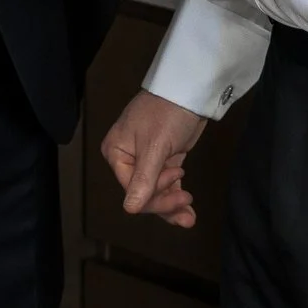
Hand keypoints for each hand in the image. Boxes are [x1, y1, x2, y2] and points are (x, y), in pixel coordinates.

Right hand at [100, 90, 209, 227]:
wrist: (190, 89)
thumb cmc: (167, 113)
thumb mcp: (155, 146)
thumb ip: (144, 179)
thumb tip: (129, 210)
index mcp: (116, 153)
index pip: (131, 189)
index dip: (153, 195)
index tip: (177, 183)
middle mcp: (127, 158)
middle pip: (143, 192)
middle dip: (165, 202)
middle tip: (188, 200)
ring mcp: (147, 159)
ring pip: (156, 192)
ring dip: (172, 205)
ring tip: (189, 218)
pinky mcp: (165, 159)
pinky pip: (167, 184)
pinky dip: (176, 196)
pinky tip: (188, 214)